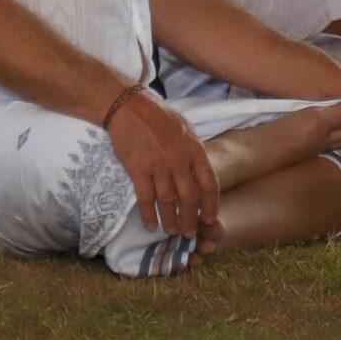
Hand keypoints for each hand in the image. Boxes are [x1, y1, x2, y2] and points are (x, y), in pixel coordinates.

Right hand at [102, 90, 218, 241]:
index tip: (210, 219)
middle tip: (189, 233)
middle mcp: (179, 160)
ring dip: (170, 220)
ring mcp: (158, 166)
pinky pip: (145, 198)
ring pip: (167, 201)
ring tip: (171, 231)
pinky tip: (150, 225)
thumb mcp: (186, 129)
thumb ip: (194, 152)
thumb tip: (200, 172)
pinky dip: (148, 215)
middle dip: (191, 219)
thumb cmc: (159, 116)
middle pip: (189, 198)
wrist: (129, 107)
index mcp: (195, 149)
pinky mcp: (137, 169)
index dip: (211, 205)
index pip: (209, 184)